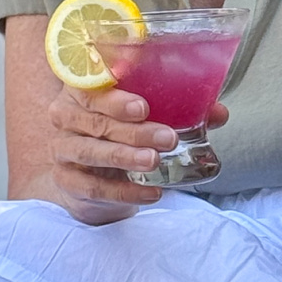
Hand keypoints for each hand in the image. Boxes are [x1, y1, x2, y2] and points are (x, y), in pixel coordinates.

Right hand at [47, 87, 228, 225]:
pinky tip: (151, 192)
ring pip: (91, 152)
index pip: (92, 89)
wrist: (90, 174)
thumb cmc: (119, 131)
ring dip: (125, 157)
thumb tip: (218, 112)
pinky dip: (124, 191)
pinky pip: (94, 187)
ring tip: (155, 161)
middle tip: (168, 138)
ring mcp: (63, 150)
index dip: (116, 99)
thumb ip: (178, 109)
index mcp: (82, 90)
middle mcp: (66, 117)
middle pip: (96, 122)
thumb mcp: (144, 115)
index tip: (144, 107)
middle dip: (134, 131)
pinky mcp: (68, 180)